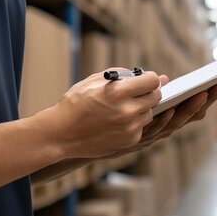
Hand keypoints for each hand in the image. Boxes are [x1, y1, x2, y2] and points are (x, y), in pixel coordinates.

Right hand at [38, 69, 161, 158]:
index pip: (152, 81)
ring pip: (149, 113)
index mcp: (118, 92)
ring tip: (122, 108)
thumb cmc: (75, 103)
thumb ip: (121, 75)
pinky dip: (134, 123)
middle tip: (138, 92)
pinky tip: (117, 122)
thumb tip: (142, 75)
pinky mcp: (130, 140)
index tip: (145, 79)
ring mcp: (130, 128)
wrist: (60, 134)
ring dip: (141, 108)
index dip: (149, 78)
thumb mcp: (94, 81)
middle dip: (148, 92)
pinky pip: (141, 127)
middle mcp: (127, 110)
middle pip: (156, 96)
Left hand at [105, 78, 216, 156]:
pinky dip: (164, 121)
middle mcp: (162, 127)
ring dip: (189, 110)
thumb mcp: (130, 101)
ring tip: (201, 95)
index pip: (190, 105)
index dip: (207, 96)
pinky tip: (171, 109)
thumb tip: (165, 79)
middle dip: (206, 100)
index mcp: (164, 116)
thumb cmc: (106, 117)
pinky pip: (154, 130)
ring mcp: (151, 135)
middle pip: (190, 115)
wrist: (82, 139)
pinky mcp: (137, 140)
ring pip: (175, 123)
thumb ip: (149, 91)